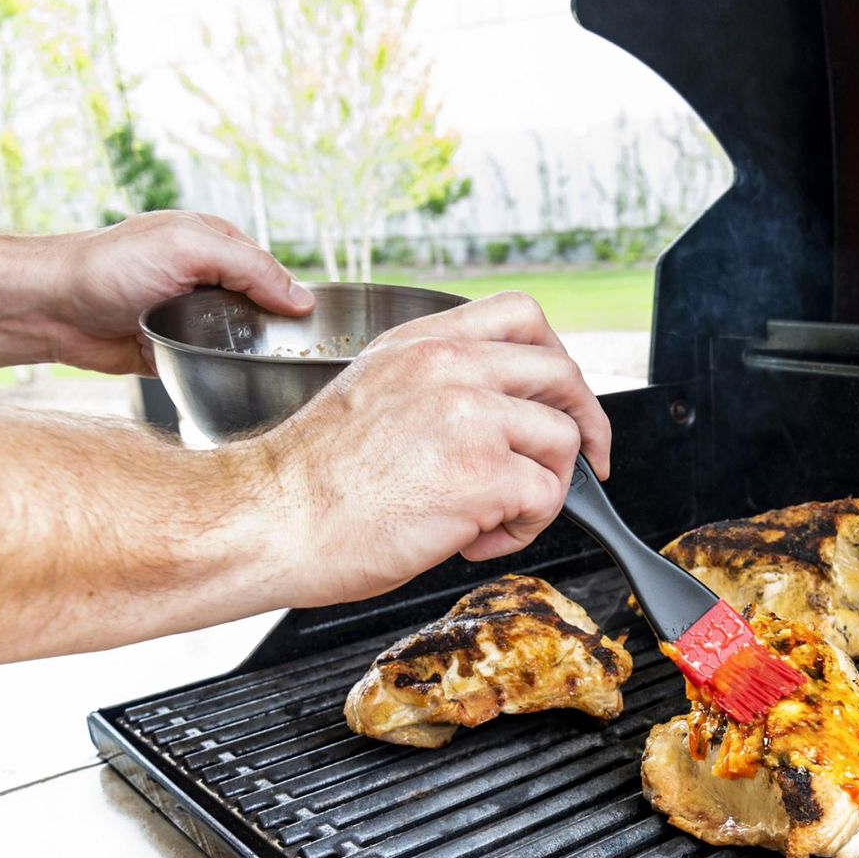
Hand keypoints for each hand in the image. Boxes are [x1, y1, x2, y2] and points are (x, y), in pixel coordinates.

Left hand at [42, 211, 314, 373]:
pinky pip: (211, 369)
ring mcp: (190, 318)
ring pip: (239, 344)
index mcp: (215, 245)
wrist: (50, 309)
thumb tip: (301, 300)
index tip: (310, 330)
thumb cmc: (108, 266)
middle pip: (261, 312)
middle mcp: (205, 281)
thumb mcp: (188, 249)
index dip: (292, 301)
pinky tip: (232, 386)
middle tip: (285, 357)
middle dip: (272, 333)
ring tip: (260, 375)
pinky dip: (221, 378)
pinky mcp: (174, 352)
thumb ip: (249, 268)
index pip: (273, 274)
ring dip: (247, 359)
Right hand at [237, 291, 610, 605]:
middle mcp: (448, 368)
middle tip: (587, 464)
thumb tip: (498, 416)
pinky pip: (546, 497)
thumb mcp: (372, 396)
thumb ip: (436, 388)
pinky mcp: (481, 473)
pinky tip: (476, 540)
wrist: (271, 522)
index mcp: (421, 344)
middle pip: (560, 372)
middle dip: (586, 423)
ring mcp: (469, 416)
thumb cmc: (310, 482)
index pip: (521, 317)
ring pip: (562, 439)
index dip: (557, 361)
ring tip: (495, 518)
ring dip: (544, 489)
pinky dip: (523, 529)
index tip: (564, 400)